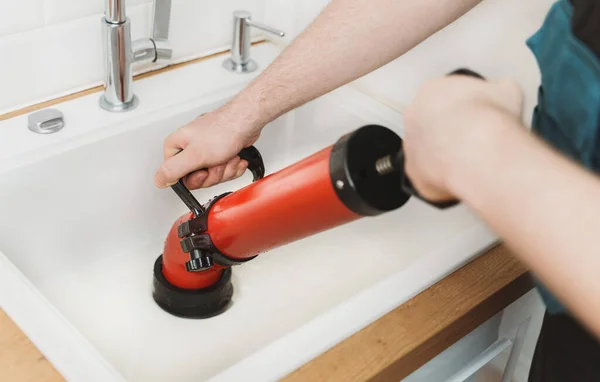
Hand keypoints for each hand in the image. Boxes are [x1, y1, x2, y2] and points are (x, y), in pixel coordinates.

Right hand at [154, 104, 261, 188]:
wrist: (246, 122)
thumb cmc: (223, 131)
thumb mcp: (194, 155)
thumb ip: (173, 170)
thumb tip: (158, 180)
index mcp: (177, 147)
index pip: (178, 177)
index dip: (195, 178)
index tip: (203, 170)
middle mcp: (189, 148)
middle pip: (198, 178)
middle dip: (214, 174)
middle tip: (218, 162)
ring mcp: (205, 151)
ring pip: (213, 176)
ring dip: (226, 169)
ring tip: (228, 156)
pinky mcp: (219, 153)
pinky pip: (224, 171)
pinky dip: (233, 167)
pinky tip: (235, 157)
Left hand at [403, 75, 524, 201]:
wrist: (481, 152)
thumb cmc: (491, 120)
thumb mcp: (508, 90)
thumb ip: (497, 91)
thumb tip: (501, 95)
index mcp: (432, 90)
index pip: (442, 95)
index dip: (463, 107)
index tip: (476, 115)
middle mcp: (414, 116)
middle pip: (429, 123)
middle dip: (449, 131)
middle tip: (472, 139)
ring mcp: (410, 145)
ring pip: (426, 150)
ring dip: (443, 155)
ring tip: (469, 161)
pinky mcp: (413, 172)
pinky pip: (427, 176)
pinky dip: (443, 178)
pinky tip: (463, 176)